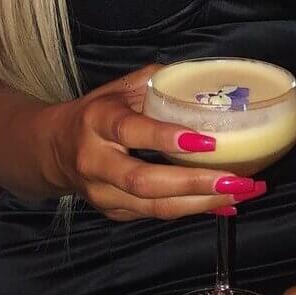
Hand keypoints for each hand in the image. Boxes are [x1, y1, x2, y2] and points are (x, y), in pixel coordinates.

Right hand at [51, 64, 264, 221]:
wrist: (55, 148)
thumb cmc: (100, 109)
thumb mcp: (122, 87)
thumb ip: (159, 81)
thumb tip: (206, 79)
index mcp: (97, 121)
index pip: (130, 132)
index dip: (166, 138)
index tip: (206, 141)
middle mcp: (95, 161)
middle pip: (143, 181)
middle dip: (193, 184)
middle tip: (235, 179)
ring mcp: (103, 194)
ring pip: (153, 207)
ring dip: (202, 203)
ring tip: (240, 193)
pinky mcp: (115, 213)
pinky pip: (157, 216)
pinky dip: (194, 211)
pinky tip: (226, 205)